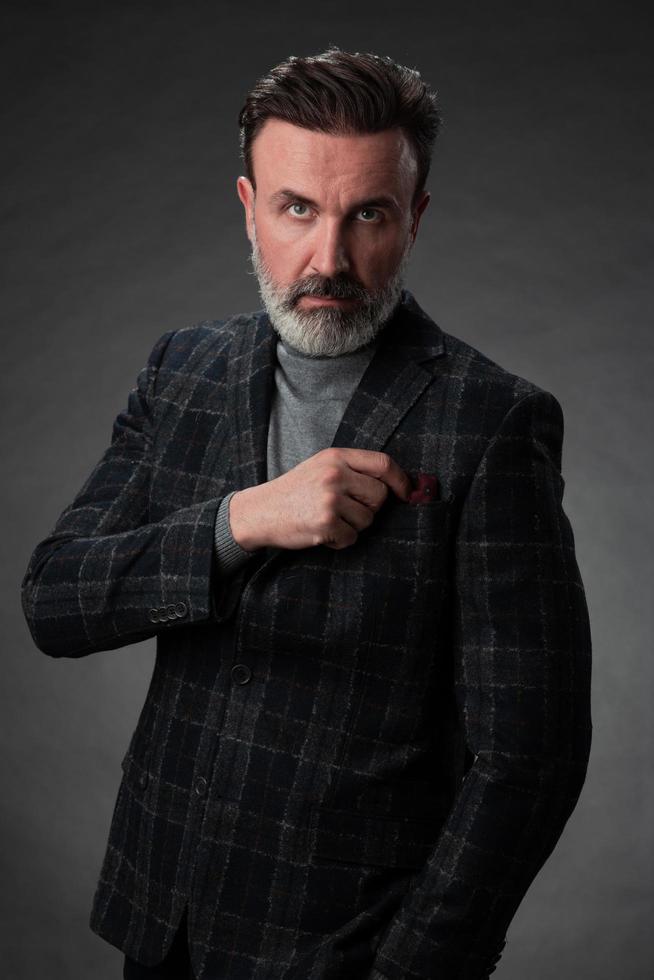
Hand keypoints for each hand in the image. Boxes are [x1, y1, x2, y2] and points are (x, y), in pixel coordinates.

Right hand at [229, 447, 411, 550]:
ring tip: (328, 520)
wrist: (259, 511)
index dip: (400, 480)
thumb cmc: (294, 491)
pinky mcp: (325, 523)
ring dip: (352, 526)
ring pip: (368, 520)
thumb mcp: (321, 467)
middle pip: (380, 496)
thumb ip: (353, 470)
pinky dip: (340, 540)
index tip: (406, 494)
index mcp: (336, 457)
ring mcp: (330, 499)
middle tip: (346, 510)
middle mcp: (335, 475)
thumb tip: (397, 485)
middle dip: (369, 508)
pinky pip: (352, 538)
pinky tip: (321, 532)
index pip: (383, 463)